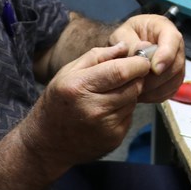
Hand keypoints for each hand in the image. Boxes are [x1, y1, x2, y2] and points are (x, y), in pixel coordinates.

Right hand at [22, 43, 150, 171]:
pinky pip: (129, 115)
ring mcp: (105, 126)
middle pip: (133, 86)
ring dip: (129, 93)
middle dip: (136, 76)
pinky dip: (124, 109)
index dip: (137, 63)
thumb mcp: (68, 72)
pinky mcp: (114, 138)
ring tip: (109, 93)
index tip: (142, 58)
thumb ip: (97, 56)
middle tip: (129, 73)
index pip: (120, 71)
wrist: (48, 142)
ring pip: (133, 100)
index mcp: (79, 87)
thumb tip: (124, 47)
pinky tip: (107, 110)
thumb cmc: (58, 102)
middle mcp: (93, 108)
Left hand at [109, 14, 184, 103]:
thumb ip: (131, 43)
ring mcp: (176, 63)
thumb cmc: (125, 38)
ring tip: (136, 87)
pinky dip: (155, 95)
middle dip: (157, 77)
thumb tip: (142, 51)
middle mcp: (175, 45)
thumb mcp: (122, 35)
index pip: (173, 39)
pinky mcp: (174, 79)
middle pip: (176, 64)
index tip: (155, 68)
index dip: (166, 55)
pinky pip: (170, 91)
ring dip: (154, 88)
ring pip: (174, 80)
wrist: (125, 47)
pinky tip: (141, 93)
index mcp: (163, 27)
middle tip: (138, 81)